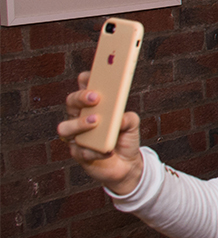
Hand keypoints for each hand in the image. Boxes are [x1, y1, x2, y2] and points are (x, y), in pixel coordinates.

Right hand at [56, 72, 144, 194]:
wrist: (126, 164)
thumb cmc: (125, 138)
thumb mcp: (132, 124)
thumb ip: (128, 118)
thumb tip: (119, 118)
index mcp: (92, 106)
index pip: (84, 87)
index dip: (85, 79)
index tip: (92, 73)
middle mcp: (79, 118)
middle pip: (71, 102)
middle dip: (81, 97)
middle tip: (96, 97)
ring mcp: (76, 137)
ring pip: (65, 128)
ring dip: (79, 124)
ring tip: (96, 122)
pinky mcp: (78, 155)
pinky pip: (81, 151)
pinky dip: (96, 151)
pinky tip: (108, 150)